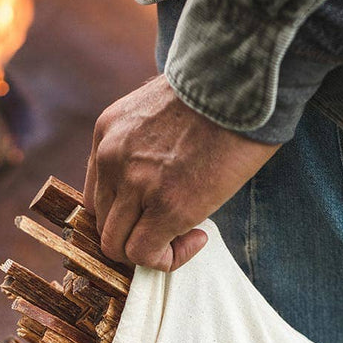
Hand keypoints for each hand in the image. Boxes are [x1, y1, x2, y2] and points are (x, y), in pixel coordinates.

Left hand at [84, 75, 279, 271]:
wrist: (244, 84)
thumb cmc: (216, 96)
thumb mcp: (160, 111)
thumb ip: (143, 147)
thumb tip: (156, 188)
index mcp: (107, 133)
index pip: (98, 197)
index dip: (126, 216)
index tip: (156, 212)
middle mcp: (112, 159)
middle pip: (104, 226)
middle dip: (138, 236)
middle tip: (175, 227)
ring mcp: (135, 184)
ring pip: (118, 247)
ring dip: (151, 251)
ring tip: (188, 233)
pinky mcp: (166, 207)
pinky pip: (146, 255)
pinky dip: (168, 259)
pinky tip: (197, 237)